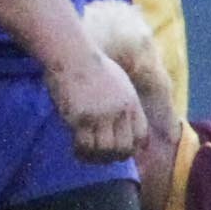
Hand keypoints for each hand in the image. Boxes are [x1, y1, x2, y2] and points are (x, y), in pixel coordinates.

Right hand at [50, 44, 148, 164]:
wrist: (70, 52)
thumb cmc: (88, 64)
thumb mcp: (116, 80)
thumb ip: (121, 100)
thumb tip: (120, 119)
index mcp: (130, 102)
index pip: (140, 136)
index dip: (131, 147)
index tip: (118, 150)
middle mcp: (119, 110)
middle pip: (124, 148)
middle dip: (113, 157)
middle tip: (100, 157)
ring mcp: (100, 115)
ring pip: (105, 151)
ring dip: (96, 158)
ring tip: (86, 155)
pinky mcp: (81, 118)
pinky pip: (85, 146)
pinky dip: (81, 153)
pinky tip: (76, 150)